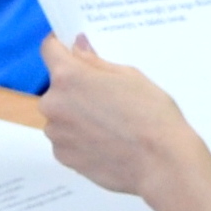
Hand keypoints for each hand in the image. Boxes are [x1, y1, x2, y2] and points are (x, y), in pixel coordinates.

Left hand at [36, 35, 210, 199]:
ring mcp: (55, 132)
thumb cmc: (151, 116)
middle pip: (58, 86)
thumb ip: (95, 61)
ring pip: (61, 114)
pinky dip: (80, 138)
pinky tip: (107, 143)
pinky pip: (66, 139)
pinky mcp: (62, 156)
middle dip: (77, 88)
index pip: (49, 49)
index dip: (60, 46)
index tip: (69, 47)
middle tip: (107, 98)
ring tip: (111, 125)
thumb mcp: (130, 76)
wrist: (161, 164)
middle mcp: (53, 103)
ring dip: (77, 115)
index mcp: (69, 77)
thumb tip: (77, 47)